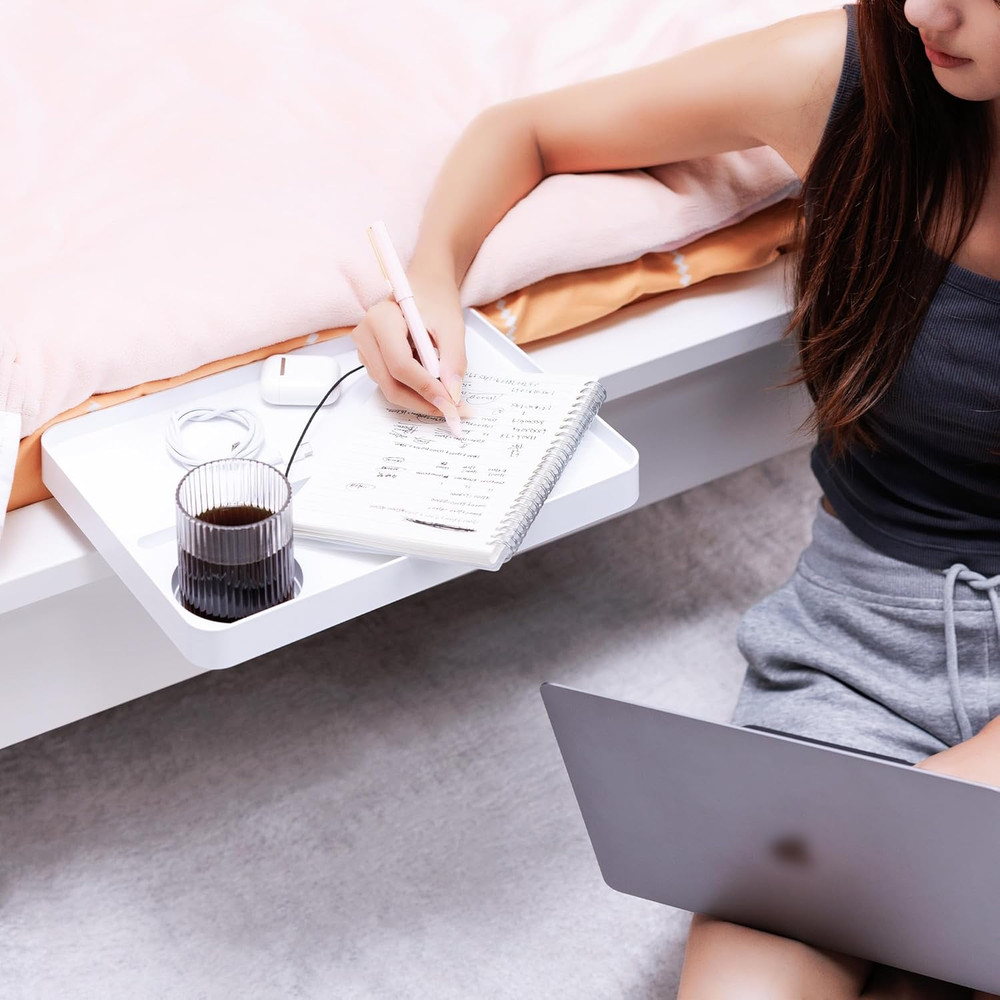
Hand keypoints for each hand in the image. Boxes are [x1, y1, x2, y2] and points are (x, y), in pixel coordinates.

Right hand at [352, 276, 467, 425]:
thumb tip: (452, 392)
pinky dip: (413, 392)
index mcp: (381, 319)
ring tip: (448, 397)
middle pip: (391, 383)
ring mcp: (365, 349)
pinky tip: (434, 387)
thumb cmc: (436, 300)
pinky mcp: (371, 359)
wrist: (425, 287)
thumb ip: (454, 359)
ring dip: (419, 399)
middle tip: (452, 410)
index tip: (451, 403)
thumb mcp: (452, 326)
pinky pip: (390, 384)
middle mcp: (365, 335)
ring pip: (389, 388)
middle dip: (423, 401)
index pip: (400, 365)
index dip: (426, 388)